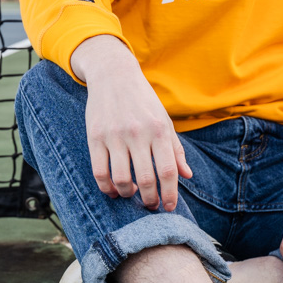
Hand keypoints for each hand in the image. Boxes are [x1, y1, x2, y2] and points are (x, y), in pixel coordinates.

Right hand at [70, 35, 191, 208]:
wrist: (114, 75)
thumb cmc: (144, 101)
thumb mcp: (164, 121)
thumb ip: (175, 149)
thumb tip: (187, 175)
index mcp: (160, 130)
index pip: (168, 171)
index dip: (170, 194)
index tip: (169, 207)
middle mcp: (139, 133)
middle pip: (147, 179)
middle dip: (150, 199)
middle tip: (150, 205)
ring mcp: (115, 135)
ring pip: (122, 179)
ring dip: (127, 194)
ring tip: (131, 194)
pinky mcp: (95, 137)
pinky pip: (100, 172)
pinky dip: (106, 187)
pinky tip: (113, 189)